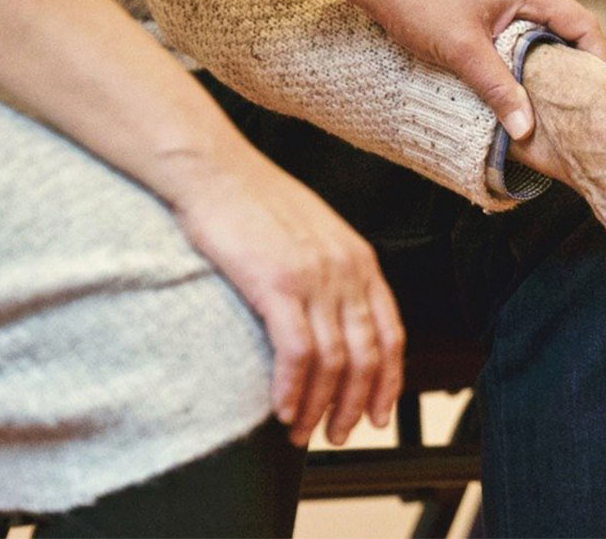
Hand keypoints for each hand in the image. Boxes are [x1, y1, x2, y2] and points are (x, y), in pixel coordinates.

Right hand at [166, 149, 404, 447]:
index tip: (377, 414)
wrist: (214, 170)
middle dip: (354, 405)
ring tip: (301, 432)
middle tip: (336, 435)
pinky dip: (292, 389)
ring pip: (334, 361)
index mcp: (360, 260)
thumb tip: (332, 319)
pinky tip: (281, 409)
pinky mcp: (277, 283)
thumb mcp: (313, 234)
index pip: (391, 334)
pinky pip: (297, 352)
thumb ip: (331, 273)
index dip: (388, 382)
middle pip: (367, 356)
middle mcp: (346, 271)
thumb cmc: (254, 202)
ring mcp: (315, 277)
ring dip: (319, 406)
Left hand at [366, 0, 605, 139]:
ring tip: (548, 97)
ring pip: (541, 27)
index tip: (600, 96)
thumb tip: (527, 129)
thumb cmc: (417, 0)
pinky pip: (520, 24)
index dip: (598, 61)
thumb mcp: (462, 52)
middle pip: (567, 26)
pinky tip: (514, 76)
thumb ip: (499, 90)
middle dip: (574, 65)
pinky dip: (523, 49)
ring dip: (545, 59)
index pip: (583, 24)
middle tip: (577, 105)